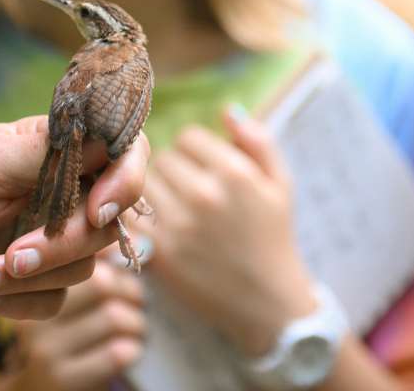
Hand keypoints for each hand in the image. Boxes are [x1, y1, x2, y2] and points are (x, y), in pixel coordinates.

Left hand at [0, 116, 150, 330]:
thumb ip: (55, 153)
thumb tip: (114, 141)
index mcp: (56, 149)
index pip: (124, 153)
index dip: (125, 181)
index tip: (98, 209)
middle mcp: (61, 192)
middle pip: (109, 220)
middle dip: (62, 243)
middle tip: (16, 252)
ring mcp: (50, 239)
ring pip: (86, 266)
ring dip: (29, 274)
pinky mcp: (35, 285)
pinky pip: (57, 300)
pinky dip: (16, 299)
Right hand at [1, 249, 146, 390]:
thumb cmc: (60, 334)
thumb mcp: (64, 293)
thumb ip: (82, 260)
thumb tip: (129, 231)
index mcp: (27, 283)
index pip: (80, 253)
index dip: (112, 263)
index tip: (122, 273)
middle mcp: (28, 308)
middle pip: (102, 284)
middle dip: (129, 291)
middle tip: (135, 300)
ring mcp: (42, 346)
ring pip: (115, 316)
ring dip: (135, 323)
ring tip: (131, 326)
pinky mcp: (60, 377)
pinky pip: (117, 352)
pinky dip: (132, 349)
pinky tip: (127, 350)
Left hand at [144, 106, 315, 355]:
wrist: (269, 303)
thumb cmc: (274, 237)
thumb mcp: (280, 184)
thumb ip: (258, 141)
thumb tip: (226, 109)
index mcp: (234, 172)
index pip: (187, 138)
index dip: (193, 153)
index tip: (202, 170)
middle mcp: (204, 195)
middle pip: (161, 160)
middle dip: (172, 173)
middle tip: (186, 193)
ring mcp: (179, 225)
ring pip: (142, 186)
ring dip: (153, 195)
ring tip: (173, 211)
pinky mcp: (160, 253)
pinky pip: (133, 218)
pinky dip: (141, 222)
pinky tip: (159, 230)